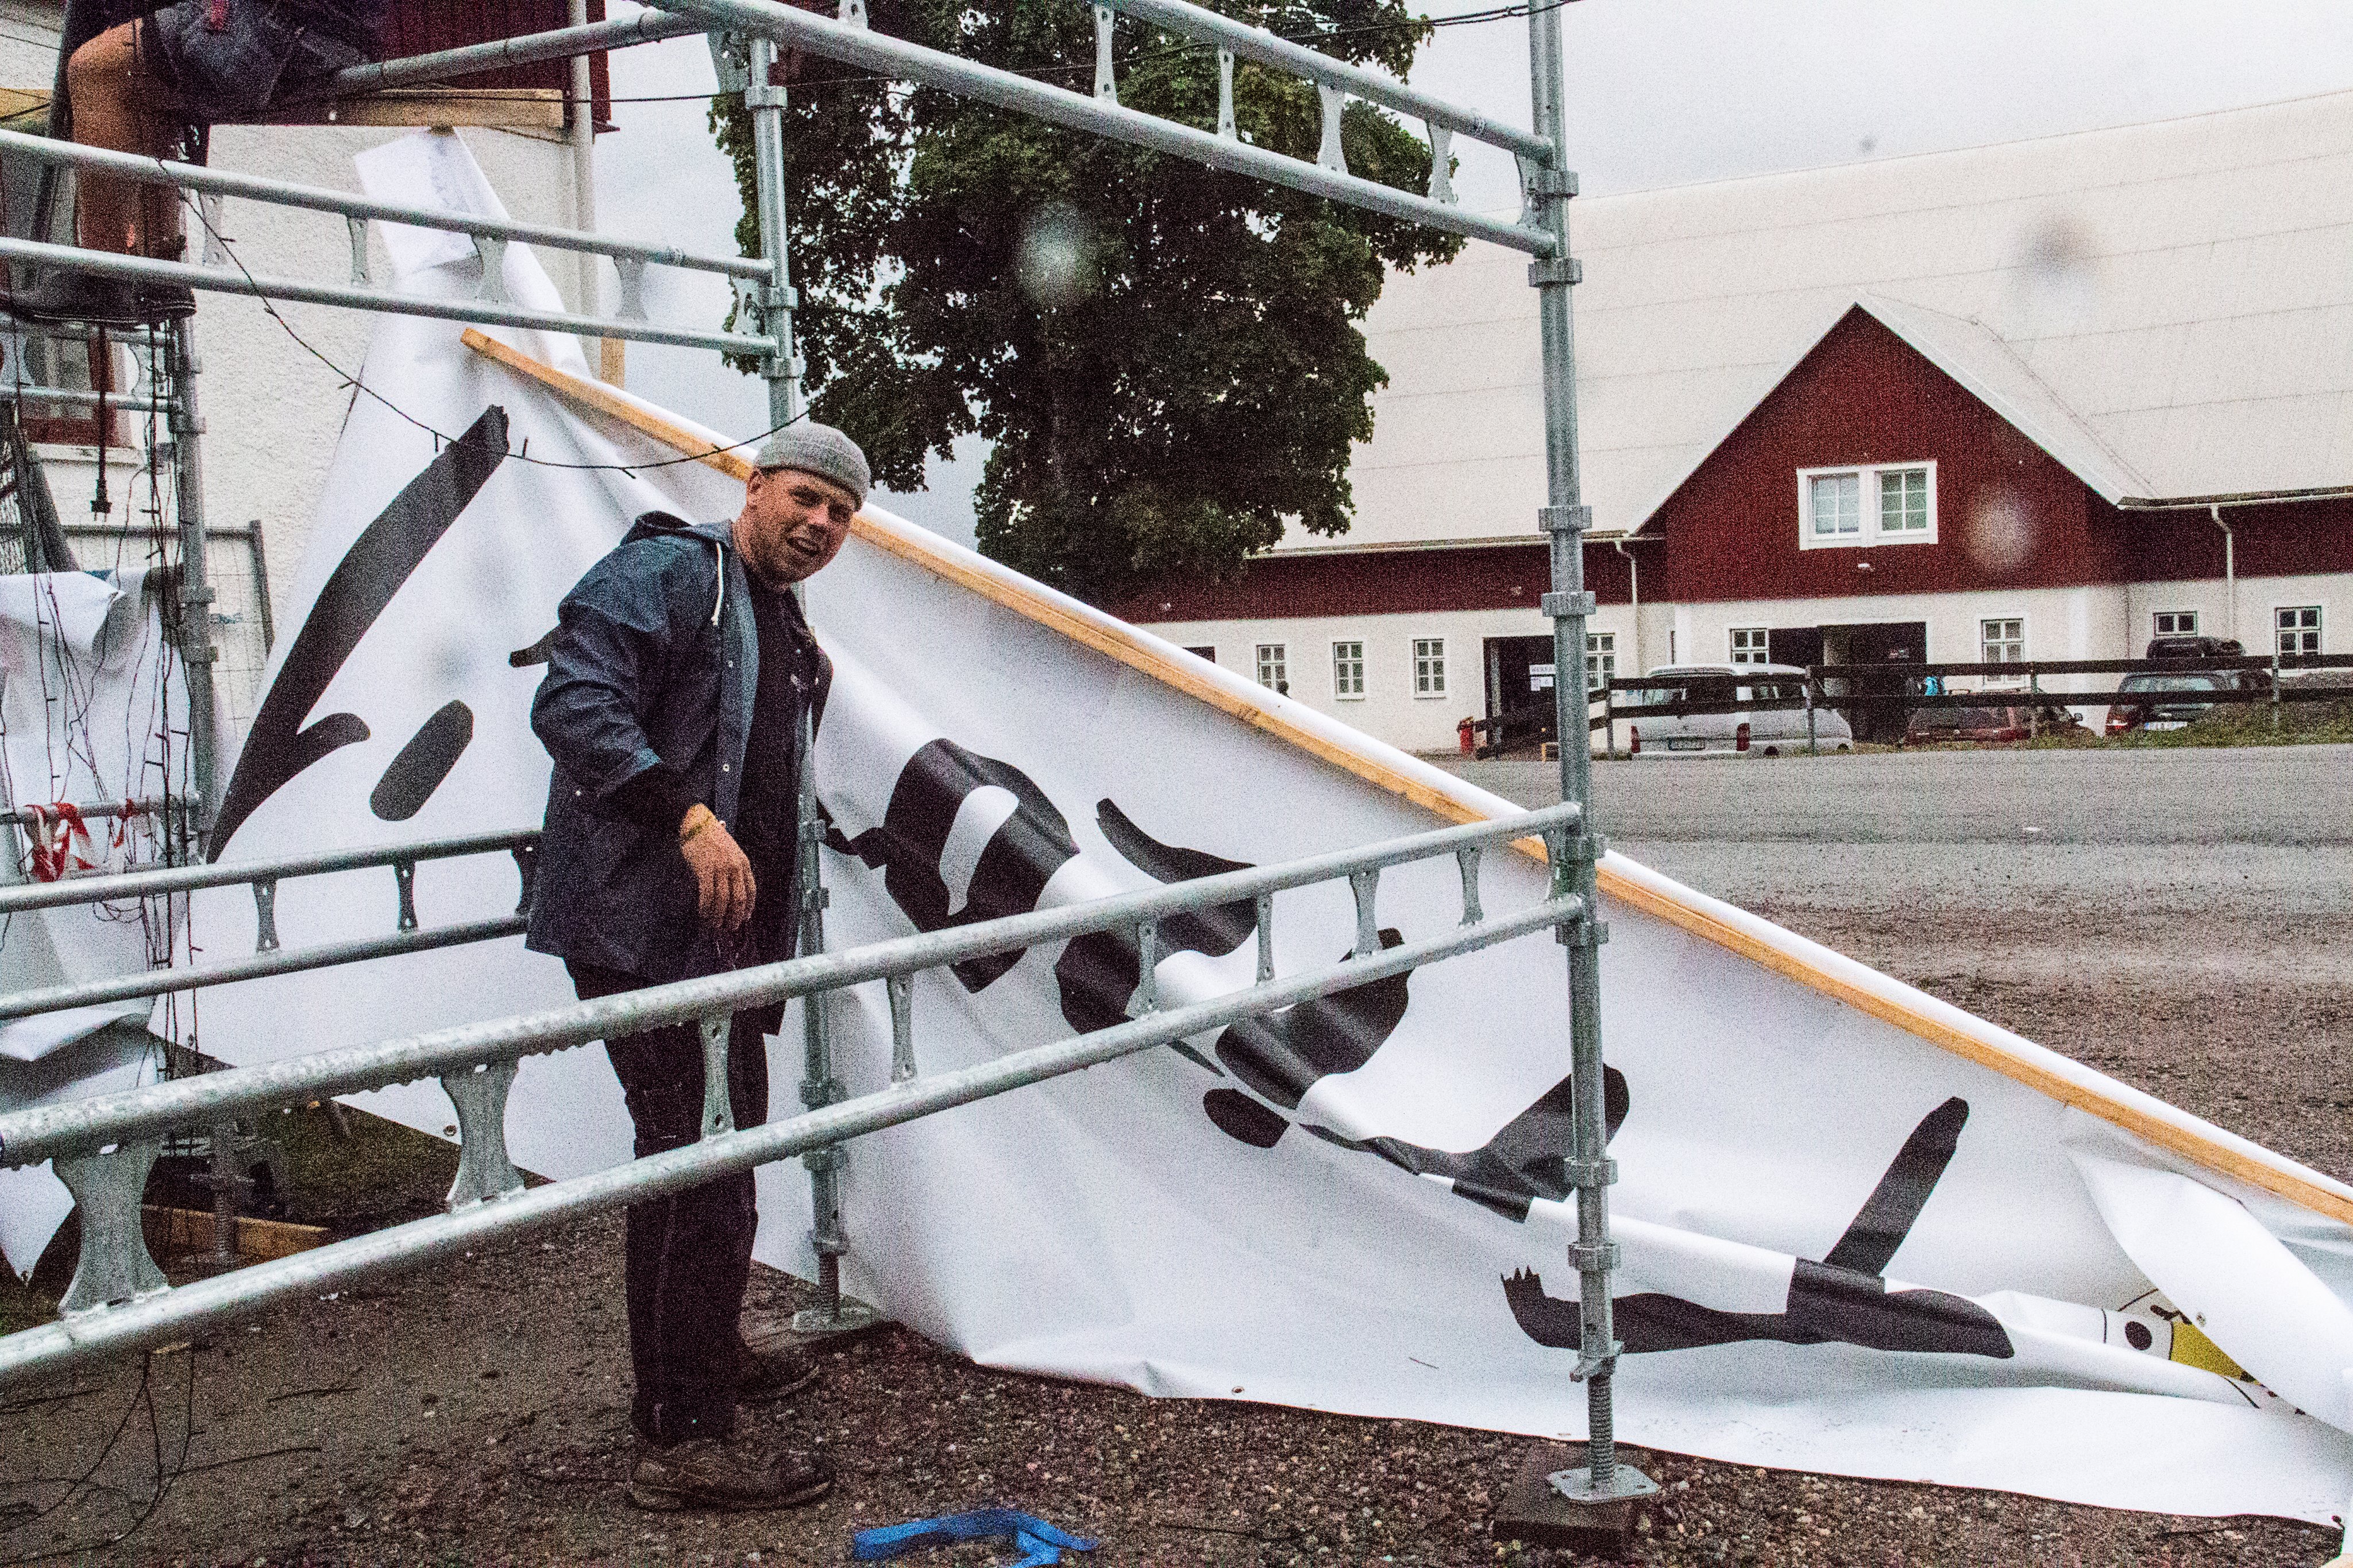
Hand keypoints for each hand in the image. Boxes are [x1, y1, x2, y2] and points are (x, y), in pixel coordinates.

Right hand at [679, 807, 754, 930]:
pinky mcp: (705, 870)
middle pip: (738, 899)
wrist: (697, 823)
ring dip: (719, 916)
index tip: (745, 918)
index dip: (748, 907)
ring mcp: (720, 869)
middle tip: (730, 927)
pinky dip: (706, 908)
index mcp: (743, 863)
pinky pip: (707, 895)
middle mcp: (735, 867)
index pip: (751, 891)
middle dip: (735, 916)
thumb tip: (735, 888)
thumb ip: (735, 867)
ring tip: (715, 924)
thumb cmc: (712, 838)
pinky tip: (703, 913)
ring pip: (723, 900)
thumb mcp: (731, 850)